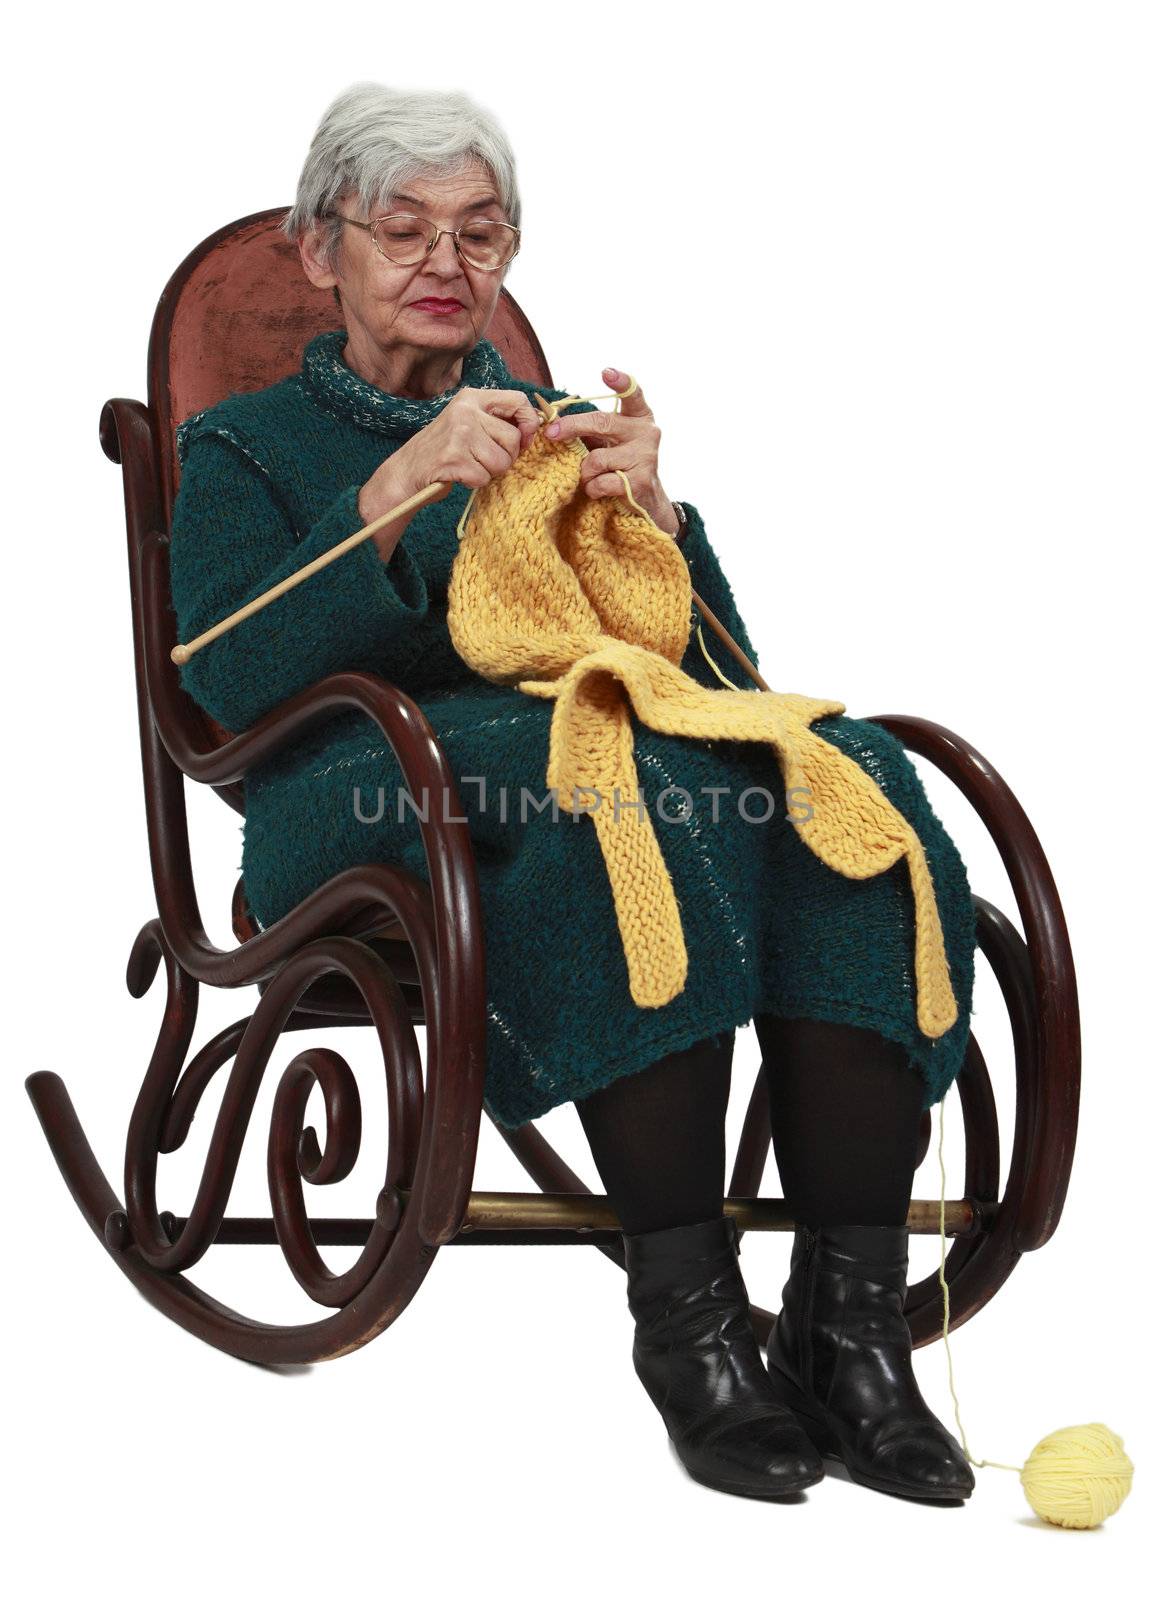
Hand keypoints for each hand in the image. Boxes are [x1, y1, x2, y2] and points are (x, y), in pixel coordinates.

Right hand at [358, 386, 543, 557]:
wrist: (407, 471)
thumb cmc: (444, 449)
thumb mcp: (468, 423)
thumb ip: (497, 420)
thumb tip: (537, 424)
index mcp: (472, 397)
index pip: (518, 400)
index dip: (529, 422)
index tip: (525, 440)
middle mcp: (465, 411)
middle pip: (513, 438)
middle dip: (507, 457)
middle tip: (486, 459)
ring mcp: (459, 434)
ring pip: (502, 461)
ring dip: (490, 471)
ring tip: (470, 465)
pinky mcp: (453, 458)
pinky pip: (484, 477)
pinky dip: (475, 482)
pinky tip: (459, 474)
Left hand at [542, 366, 679, 535]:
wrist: (646, 501)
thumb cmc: (621, 464)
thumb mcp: (610, 441)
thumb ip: (590, 427)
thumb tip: (549, 417)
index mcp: (639, 417)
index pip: (633, 393)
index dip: (620, 381)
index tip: (606, 372)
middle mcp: (646, 433)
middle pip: (601, 422)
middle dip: (572, 426)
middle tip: (551, 432)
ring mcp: (645, 457)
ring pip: (596, 459)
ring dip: (584, 471)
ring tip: (591, 477)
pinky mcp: (639, 482)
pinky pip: (600, 482)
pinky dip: (592, 488)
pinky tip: (599, 490)